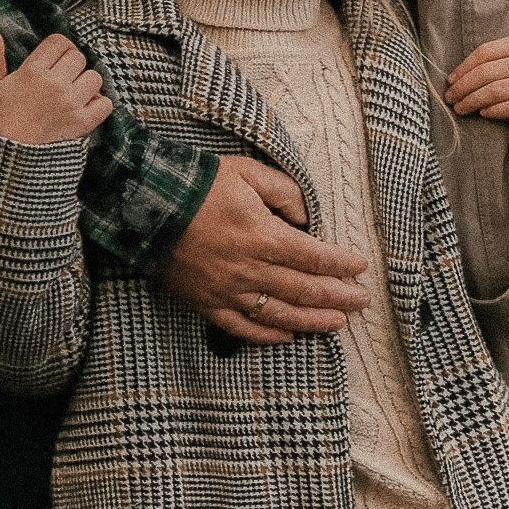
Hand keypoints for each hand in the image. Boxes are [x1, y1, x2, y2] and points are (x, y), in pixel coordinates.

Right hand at [0, 26, 113, 145]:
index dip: (59, 47)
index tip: (54, 58)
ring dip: (86, 82)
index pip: (59, 42)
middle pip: (78, 58)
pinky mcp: (82, 124)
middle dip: (71, 64)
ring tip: (72, 92)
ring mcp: (71, 105)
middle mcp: (55, 85)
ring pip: (95, 78)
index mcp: (32, 72)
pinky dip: (99, 103)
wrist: (7, 158)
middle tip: (60, 77)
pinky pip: (105, 104)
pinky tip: (84, 107)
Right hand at [162, 152, 370, 344]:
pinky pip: (243, 327)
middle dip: (339, 297)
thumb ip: (286, 193)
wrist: (146, 205)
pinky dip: (269, 334)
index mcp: (263, 237)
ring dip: (313, 321)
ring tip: (338, 323)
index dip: (342, 264)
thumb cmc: (200, 185)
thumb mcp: (249, 173)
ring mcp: (228, 291)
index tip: (360, 267)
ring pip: (280, 314)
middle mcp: (250, 270)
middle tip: (362, 301)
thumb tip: (307, 218)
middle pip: (305, 290)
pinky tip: (289, 335)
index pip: (315, 257)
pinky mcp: (207, 304)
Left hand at [445, 0, 508, 120]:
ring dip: (473, 101)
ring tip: (460, 108)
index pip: (486, 52)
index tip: (451, 78)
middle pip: (488, 73)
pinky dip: (496, 111)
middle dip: (463, 87)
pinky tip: (484, 113)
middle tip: (450, 98)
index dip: (465, 66)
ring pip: (497, 92)